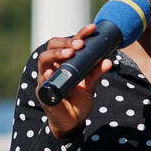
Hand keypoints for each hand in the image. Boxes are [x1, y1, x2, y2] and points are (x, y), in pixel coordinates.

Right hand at [36, 23, 112, 139]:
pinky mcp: (44, 93)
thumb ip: (97, 73)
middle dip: (65, 43)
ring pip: (44, 61)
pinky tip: (52, 72)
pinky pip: (43, 82)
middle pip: (51, 46)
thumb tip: (108, 60)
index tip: (91, 29)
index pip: (67, 43)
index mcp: (64, 62)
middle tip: (79, 45)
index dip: (79, 34)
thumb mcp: (90, 85)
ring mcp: (46, 79)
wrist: (72, 122)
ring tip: (69, 54)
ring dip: (56, 55)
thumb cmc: (79, 100)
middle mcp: (53, 67)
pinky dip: (47, 76)